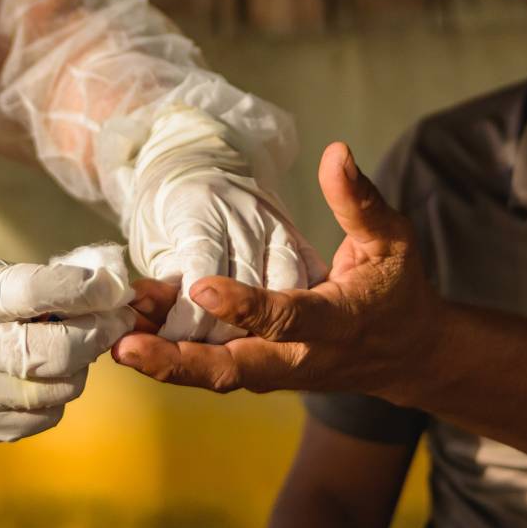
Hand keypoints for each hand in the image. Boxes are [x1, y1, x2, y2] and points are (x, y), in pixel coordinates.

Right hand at [0, 253, 136, 441]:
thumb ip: (46, 282)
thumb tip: (111, 293)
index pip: (34, 292)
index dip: (81, 290)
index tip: (112, 287)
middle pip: (54, 353)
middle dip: (97, 335)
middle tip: (116, 321)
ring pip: (59, 389)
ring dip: (82, 366)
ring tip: (74, 346)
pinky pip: (49, 416)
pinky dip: (60, 393)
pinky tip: (47, 374)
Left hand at [112, 142, 438, 396]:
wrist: (409, 354)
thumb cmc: (397, 288)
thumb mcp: (392, 240)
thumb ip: (360, 201)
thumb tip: (336, 153)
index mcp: (339, 323)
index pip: (288, 319)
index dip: (246, 308)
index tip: (202, 289)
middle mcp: (303, 358)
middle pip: (235, 368)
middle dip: (179, 360)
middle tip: (128, 346)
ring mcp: (280, 373)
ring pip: (217, 374)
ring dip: (165, 359)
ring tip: (117, 338)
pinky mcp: (262, 373)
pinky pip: (214, 368)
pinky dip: (174, 358)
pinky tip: (135, 336)